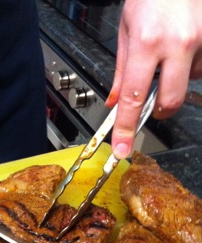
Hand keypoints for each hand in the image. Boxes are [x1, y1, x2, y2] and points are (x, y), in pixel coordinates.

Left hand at [106, 0, 201, 158]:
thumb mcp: (126, 29)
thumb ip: (122, 70)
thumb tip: (115, 101)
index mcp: (147, 42)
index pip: (133, 98)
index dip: (126, 128)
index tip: (123, 148)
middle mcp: (177, 44)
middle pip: (170, 102)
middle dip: (159, 109)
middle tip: (151, 100)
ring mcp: (200, 41)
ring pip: (188, 83)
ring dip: (177, 77)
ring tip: (169, 52)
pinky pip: (201, 67)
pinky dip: (191, 64)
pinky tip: (183, 47)